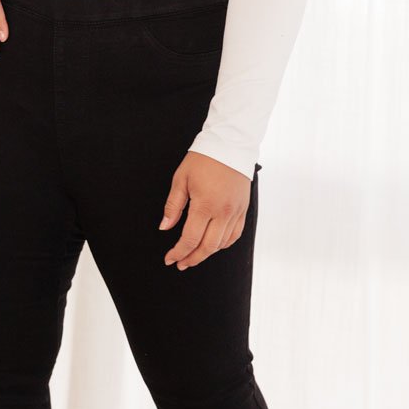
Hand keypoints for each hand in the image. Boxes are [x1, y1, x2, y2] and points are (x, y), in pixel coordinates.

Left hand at [159, 151, 252, 269]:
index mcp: (205, 205)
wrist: (230, 145)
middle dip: (192, 258)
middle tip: (181, 263)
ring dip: (207, 253)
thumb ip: (173, 206)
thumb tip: (165, 227)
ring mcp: (235, 212)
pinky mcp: (243, 209)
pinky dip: (223, 244)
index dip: (178, 252)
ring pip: (222, 244)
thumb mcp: (181, 179)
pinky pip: (235, 234)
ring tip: (194, 255)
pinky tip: (214, 245)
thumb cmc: (204, 159)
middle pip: (207, 247)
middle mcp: (223, 212)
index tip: (170, 258)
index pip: (190, 239)